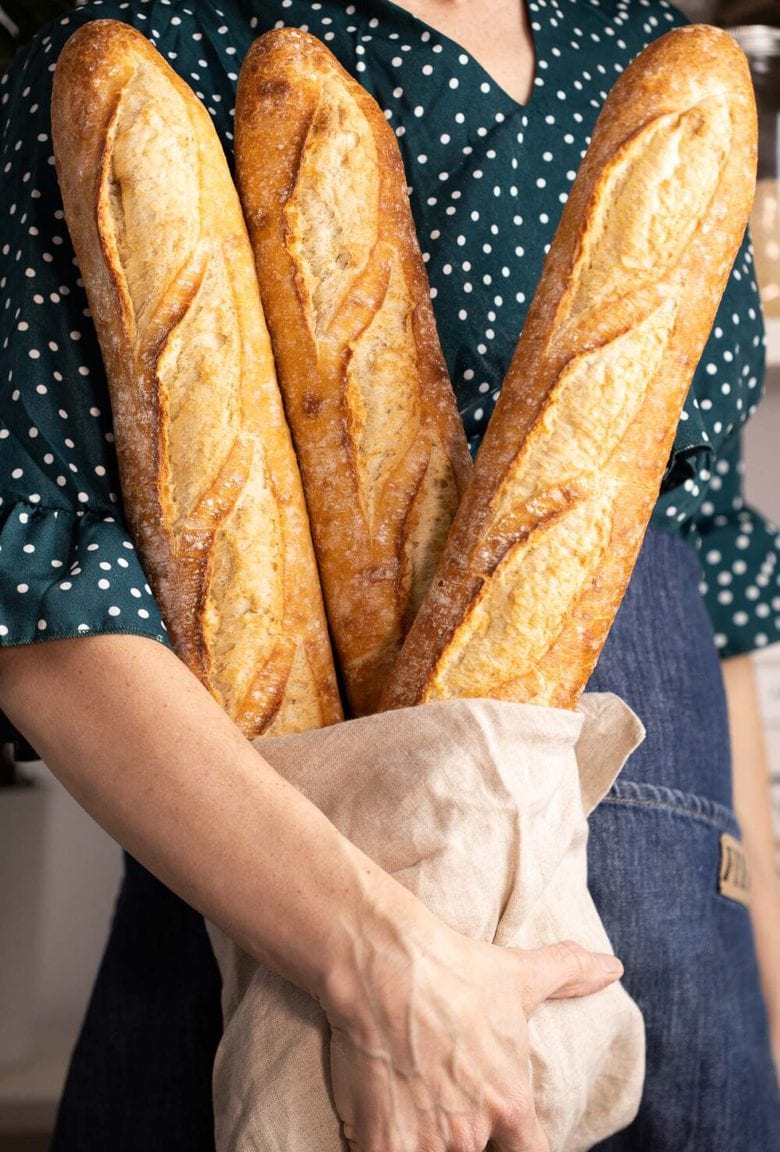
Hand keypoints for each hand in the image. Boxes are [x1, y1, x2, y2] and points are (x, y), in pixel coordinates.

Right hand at [325, 920, 623, 1151]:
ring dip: (425, 1140)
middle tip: (446, 1106)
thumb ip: (568, 975)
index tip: (502, 1134)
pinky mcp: (382, 1142)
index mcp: (510, 1104)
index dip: (519, 1146)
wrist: (387, 965)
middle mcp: (471, 1134)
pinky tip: (382, 1122)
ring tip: (416, 1112)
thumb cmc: (455, 970)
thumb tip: (613, 967)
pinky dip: (386, 1142)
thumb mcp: (520, 975)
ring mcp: (426, 1142)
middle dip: (464, 1137)